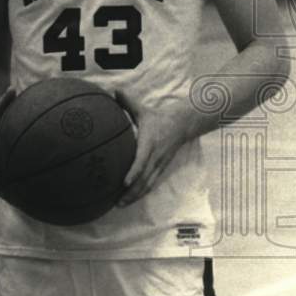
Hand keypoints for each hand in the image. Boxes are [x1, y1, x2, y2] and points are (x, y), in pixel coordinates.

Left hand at [116, 90, 196, 206]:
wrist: (182, 124)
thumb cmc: (158, 117)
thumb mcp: (143, 108)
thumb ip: (127, 101)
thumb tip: (112, 90)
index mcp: (150, 143)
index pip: (142, 160)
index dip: (134, 172)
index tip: (124, 182)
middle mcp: (156, 157)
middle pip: (144, 179)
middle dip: (131, 192)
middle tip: (116, 202)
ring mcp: (160, 164)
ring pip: (148, 184)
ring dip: (135, 196)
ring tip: (120, 205)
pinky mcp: (161, 168)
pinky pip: (151, 183)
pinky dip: (141, 193)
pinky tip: (129, 199)